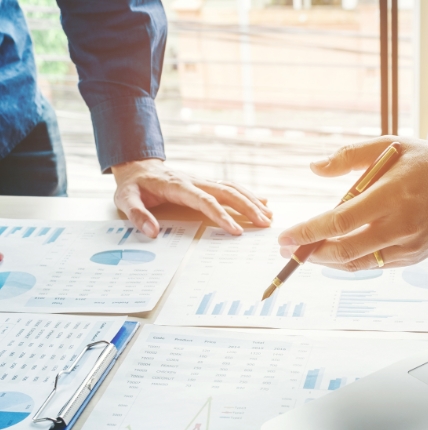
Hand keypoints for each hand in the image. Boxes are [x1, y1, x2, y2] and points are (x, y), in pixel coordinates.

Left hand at [111, 159, 271, 236]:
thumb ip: (137, 215)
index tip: (236, 230)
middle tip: (264, 224)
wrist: (137, 165)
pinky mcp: (207, 183)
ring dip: (252, 201)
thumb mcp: (125, 199)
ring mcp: (203, 180)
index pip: (205, 201)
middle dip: (248, 208)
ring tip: (269, 217)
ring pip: (233, 187)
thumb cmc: (133, 185)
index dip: (222, 215)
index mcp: (178, 186)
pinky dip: (248, 194)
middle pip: (227, 192)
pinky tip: (262, 202)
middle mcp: (195, 181)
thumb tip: (152, 232)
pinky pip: (231, 186)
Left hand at [278, 137, 427, 270]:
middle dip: (310, 254)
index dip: (307, 233)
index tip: (284, 238)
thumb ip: (349, 156)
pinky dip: (352, 260)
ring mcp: (407, 245)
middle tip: (289, 251)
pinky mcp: (413, 258)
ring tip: (309, 252)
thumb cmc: (427, 163)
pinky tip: (338, 251)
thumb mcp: (390, 145)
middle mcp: (399, 225)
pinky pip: (374, 264)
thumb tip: (314, 168)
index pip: (339, 221)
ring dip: (328, 261)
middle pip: (344, 250)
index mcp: (390, 195)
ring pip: (357, 263)